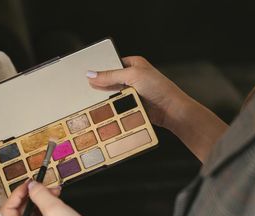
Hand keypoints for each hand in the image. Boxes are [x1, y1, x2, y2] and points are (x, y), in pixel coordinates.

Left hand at [0, 181, 111, 215]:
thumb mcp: (54, 210)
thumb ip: (39, 194)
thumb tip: (31, 185)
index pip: (8, 211)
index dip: (16, 194)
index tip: (28, 183)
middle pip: (20, 210)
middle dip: (31, 195)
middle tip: (43, 184)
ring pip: (33, 211)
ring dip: (42, 198)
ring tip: (55, 191)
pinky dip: (49, 205)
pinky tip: (58, 198)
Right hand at [89, 56, 227, 161]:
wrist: (171, 111)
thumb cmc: (158, 88)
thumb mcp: (133, 76)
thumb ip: (111, 75)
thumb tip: (91, 74)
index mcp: (133, 64)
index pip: (111, 63)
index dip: (99, 68)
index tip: (85, 74)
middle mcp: (132, 77)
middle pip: (109, 80)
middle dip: (99, 85)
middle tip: (83, 89)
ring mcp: (131, 92)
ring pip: (111, 94)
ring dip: (104, 98)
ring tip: (88, 100)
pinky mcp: (131, 105)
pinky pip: (116, 106)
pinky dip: (110, 108)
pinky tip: (100, 109)